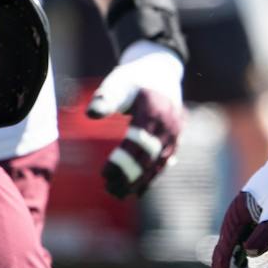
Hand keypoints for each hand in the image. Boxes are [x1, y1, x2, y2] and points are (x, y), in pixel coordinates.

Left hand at [86, 41, 185, 197]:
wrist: (160, 72)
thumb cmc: (133, 79)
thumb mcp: (117, 83)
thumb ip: (105, 98)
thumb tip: (91, 114)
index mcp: (153, 111)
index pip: (138, 143)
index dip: (122, 161)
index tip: (104, 175)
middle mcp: (167, 125)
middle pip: (149, 158)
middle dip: (130, 176)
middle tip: (110, 191)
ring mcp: (175, 133)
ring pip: (158, 164)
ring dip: (140, 181)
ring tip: (119, 194)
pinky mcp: (176, 139)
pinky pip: (165, 162)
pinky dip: (152, 177)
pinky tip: (138, 191)